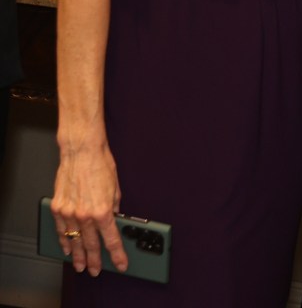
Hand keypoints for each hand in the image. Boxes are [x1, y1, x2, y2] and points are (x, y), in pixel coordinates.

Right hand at [51, 141, 127, 275]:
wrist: (82, 152)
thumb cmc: (101, 165)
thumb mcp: (116, 189)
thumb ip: (114, 208)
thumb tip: (114, 220)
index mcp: (103, 211)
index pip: (111, 240)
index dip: (117, 255)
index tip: (121, 263)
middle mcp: (85, 214)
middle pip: (91, 244)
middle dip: (95, 260)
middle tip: (95, 271)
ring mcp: (69, 212)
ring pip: (73, 241)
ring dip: (77, 255)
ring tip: (80, 265)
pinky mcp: (58, 207)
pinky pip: (60, 229)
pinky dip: (64, 240)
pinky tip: (67, 248)